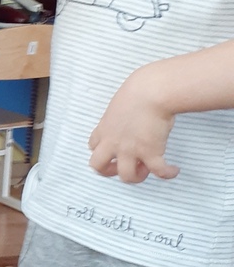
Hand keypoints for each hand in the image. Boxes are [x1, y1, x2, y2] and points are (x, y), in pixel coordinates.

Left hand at [88, 65, 179, 183]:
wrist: (152, 91)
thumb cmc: (140, 89)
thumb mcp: (121, 103)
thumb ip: (121, 114)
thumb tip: (133, 114)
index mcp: (105, 128)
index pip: (93, 146)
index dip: (102, 151)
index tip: (115, 151)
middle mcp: (114, 142)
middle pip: (98, 166)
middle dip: (109, 171)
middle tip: (125, 166)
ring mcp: (130, 149)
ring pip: (126, 176)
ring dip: (136, 176)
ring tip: (148, 168)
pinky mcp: (150, 152)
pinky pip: (158, 172)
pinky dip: (167, 173)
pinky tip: (173, 170)